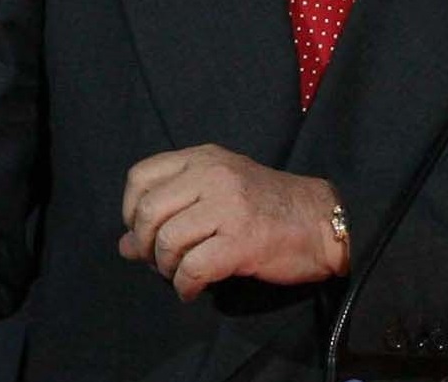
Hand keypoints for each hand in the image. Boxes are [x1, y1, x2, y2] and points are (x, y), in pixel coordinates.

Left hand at [118, 144, 347, 301]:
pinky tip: (196, 288)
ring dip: (167, 268)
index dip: (131, 210)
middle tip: (163, 261)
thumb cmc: (270, 206)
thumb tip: (124, 246)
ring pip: (166, 242)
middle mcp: (214, 175)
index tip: (147, 231)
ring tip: (183, 274)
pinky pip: (192, 268)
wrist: (322, 221)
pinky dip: (186, 286)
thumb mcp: (220, 193)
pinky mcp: (242, 240)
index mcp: (206, 159)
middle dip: (146, 246)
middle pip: (148, 213)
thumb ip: (174, 210)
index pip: (141, 176)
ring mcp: (229, 206)